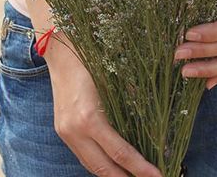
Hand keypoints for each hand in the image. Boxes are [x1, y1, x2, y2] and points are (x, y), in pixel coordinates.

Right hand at [47, 32, 161, 176]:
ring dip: (112, 174)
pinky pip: (83, 155)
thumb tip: (153, 121)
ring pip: (91, 165)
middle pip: (103, 168)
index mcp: (89, 117)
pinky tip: (113, 165)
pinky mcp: (61, 130)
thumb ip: (131, 100)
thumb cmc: (90, 60)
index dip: (139, 167)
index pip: (119, 152)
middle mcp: (74, 130)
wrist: (59, 52)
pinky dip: (99, 163)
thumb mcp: (114, 79)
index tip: (157, 175)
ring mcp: (65, 132)